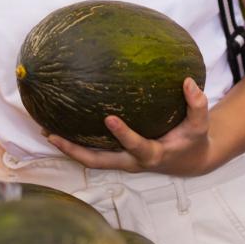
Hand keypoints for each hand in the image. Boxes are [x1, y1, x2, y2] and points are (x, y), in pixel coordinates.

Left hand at [47, 78, 217, 176]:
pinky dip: (75, 142)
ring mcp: (121, 161)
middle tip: (53, 136)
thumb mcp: (200, 126)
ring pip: (90, 160)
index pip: (136, 146)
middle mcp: (131, 162)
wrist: (189, 161)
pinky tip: (56, 126)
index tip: (108, 117)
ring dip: (67, 148)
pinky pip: (92, 152)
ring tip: (44, 131)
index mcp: (152, 154)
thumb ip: (197, 105)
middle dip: (75, 151)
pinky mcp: (116, 157)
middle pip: (98, 162)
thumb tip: (187, 81)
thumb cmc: (192, 140)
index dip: (123, 134)